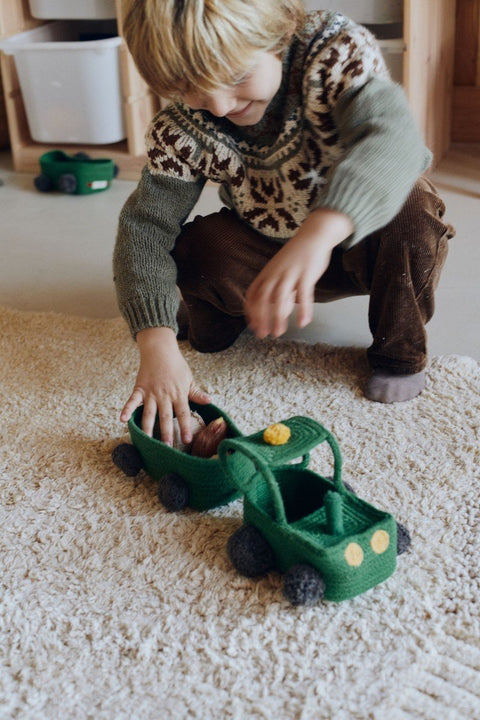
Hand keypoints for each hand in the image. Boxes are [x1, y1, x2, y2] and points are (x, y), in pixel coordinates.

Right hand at [120, 327, 210, 443]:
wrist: (160, 349)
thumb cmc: (176, 365)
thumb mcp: (189, 379)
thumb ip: (197, 393)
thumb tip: (210, 401)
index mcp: (178, 394)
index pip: (183, 414)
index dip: (185, 427)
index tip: (187, 440)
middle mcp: (164, 395)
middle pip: (166, 417)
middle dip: (166, 433)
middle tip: (167, 447)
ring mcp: (151, 393)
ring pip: (149, 413)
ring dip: (148, 428)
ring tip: (147, 441)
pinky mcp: (139, 389)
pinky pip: (132, 401)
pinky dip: (127, 409)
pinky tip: (122, 420)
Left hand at [244, 208, 352, 337]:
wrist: (314, 235)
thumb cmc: (298, 256)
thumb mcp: (283, 272)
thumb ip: (281, 292)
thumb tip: (281, 313)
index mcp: (267, 273)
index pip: (252, 294)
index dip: (250, 311)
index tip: (252, 326)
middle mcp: (275, 274)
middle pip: (262, 299)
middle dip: (261, 319)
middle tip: (263, 335)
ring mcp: (290, 274)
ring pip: (279, 299)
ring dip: (277, 318)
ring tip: (278, 333)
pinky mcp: (306, 274)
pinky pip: (304, 295)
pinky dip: (303, 310)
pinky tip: (303, 323)